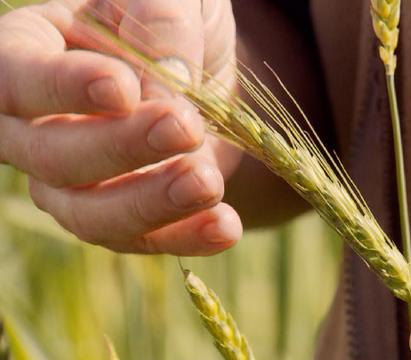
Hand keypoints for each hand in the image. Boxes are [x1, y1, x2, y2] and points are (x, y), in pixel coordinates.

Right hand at [0, 0, 242, 254]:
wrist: (205, 67)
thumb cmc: (174, 20)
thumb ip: (159, 26)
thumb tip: (161, 94)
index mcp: (31, 52)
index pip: (14, 79)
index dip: (60, 89)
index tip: (122, 89)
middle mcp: (38, 126)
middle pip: (51, 155)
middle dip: (120, 147)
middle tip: (186, 127)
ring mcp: (75, 180)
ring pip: (89, 214)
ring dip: (151, 204)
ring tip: (208, 183)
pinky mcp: (123, 214)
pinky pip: (141, 239)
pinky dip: (184, 236)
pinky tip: (224, 226)